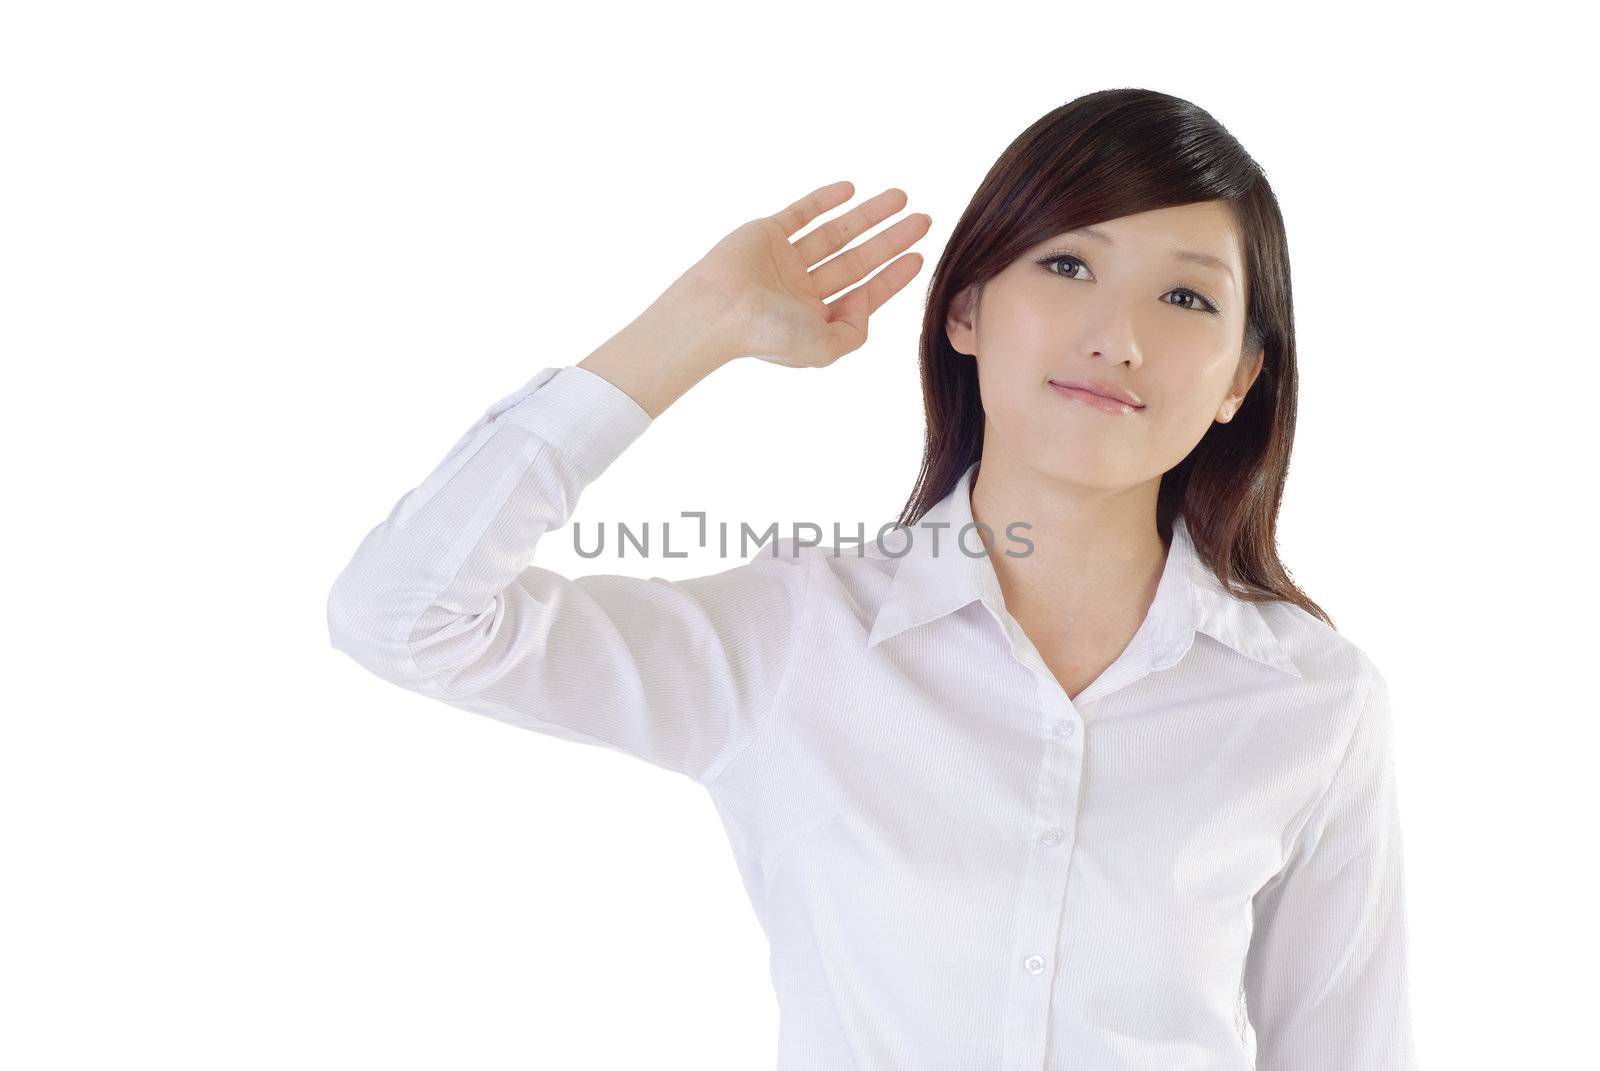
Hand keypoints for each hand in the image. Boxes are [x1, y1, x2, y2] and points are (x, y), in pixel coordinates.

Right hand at [685, 181, 931, 368]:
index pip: (863, 292)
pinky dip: (825, 200)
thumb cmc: (766, 334)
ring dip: (868, 215)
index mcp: (814, 318)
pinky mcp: (766, 234)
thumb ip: (854, 331)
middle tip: (923, 220)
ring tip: (901, 197)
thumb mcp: (824, 348)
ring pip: (836, 232)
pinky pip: (801, 213)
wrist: (717, 309)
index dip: (893, 276)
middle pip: (857, 259)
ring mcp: (784, 259)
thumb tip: (866, 299)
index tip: (919, 256)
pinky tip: (851, 190)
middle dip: (891, 239)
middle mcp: (801, 289)